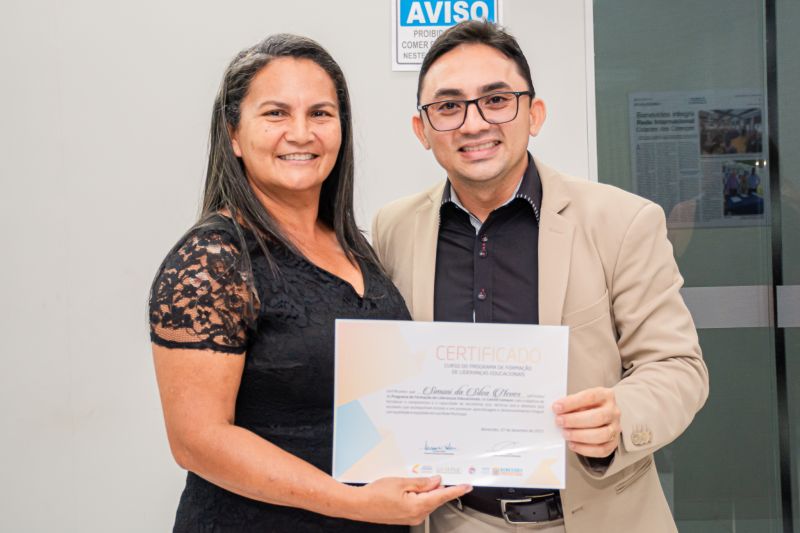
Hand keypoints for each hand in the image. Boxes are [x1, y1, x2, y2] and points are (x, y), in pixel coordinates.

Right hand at [354, 475, 471, 524]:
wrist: (360, 505)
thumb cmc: (376, 494)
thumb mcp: (401, 482)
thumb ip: (422, 482)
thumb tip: (436, 481)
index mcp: (418, 506)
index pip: (442, 496)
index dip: (456, 490)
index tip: (467, 486)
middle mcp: (417, 515)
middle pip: (435, 499)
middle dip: (437, 487)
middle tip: (434, 475)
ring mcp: (411, 518)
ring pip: (427, 502)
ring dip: (426, 492)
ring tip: (412, 482)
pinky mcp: (406, 517)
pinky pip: (419, 506)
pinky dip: (419, 497)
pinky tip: (411, 490)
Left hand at [553, 387, 620, 457]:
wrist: (602, 418)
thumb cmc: (588, 407)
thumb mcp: (581, 400)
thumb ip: (571, 404)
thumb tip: (557, 410)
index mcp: (605, 395)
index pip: (590, 397)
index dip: (572, 402)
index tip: (557, 407)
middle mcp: (613, 411)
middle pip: (598, 417)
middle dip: (575, 420)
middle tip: (559, 421)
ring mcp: (615, 428)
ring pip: (601, 435)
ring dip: (580, 435)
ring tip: (565, 434)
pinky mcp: (613, 443)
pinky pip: (601, 449)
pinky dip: (585, 449)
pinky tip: (572, 444)